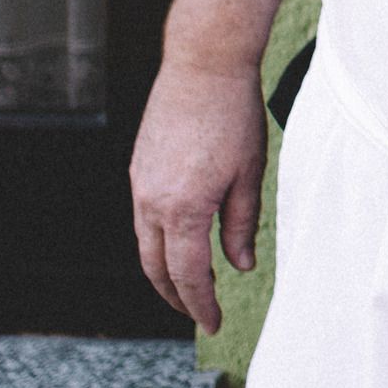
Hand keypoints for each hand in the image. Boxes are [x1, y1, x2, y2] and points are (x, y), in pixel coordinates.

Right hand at [129, 60, 268, 332]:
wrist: (202, 64)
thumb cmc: (234, 116)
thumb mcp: (249, 174)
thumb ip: (241, 225)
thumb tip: (240, 266)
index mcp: (183, 209)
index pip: (188, 275)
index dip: (201, 304)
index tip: (214, 323)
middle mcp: (152, 202)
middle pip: (157, 268)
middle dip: (176, 297)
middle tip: (199, 312)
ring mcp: (140, 185)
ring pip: (145, 245)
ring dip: (164, 271)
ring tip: (189, 285)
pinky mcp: (138, 168)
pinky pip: (142, 219)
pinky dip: (157, 241)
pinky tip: (178, 241)